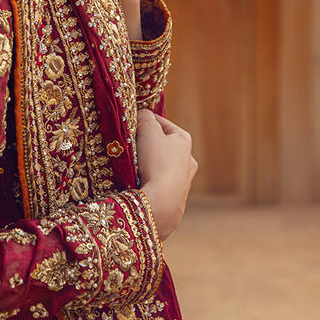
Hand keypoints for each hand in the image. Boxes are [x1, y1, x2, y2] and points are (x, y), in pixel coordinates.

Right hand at [136, 109, 197, 240]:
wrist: (160, 204)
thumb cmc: (156, 162)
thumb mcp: (147, 130)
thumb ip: (144, 116)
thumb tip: (141, 115)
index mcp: (184, 140)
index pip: (160, 122)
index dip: (144, 121)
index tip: (130, 126)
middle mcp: (188, 160)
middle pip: (161, 145)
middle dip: (146, 144)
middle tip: (130, 146)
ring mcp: (183, 182)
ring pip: (160, 166)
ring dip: (147, 165)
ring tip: (132, 167)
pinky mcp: (175, 201)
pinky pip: (158, 185)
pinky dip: (149, 182)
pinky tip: (138, 184)